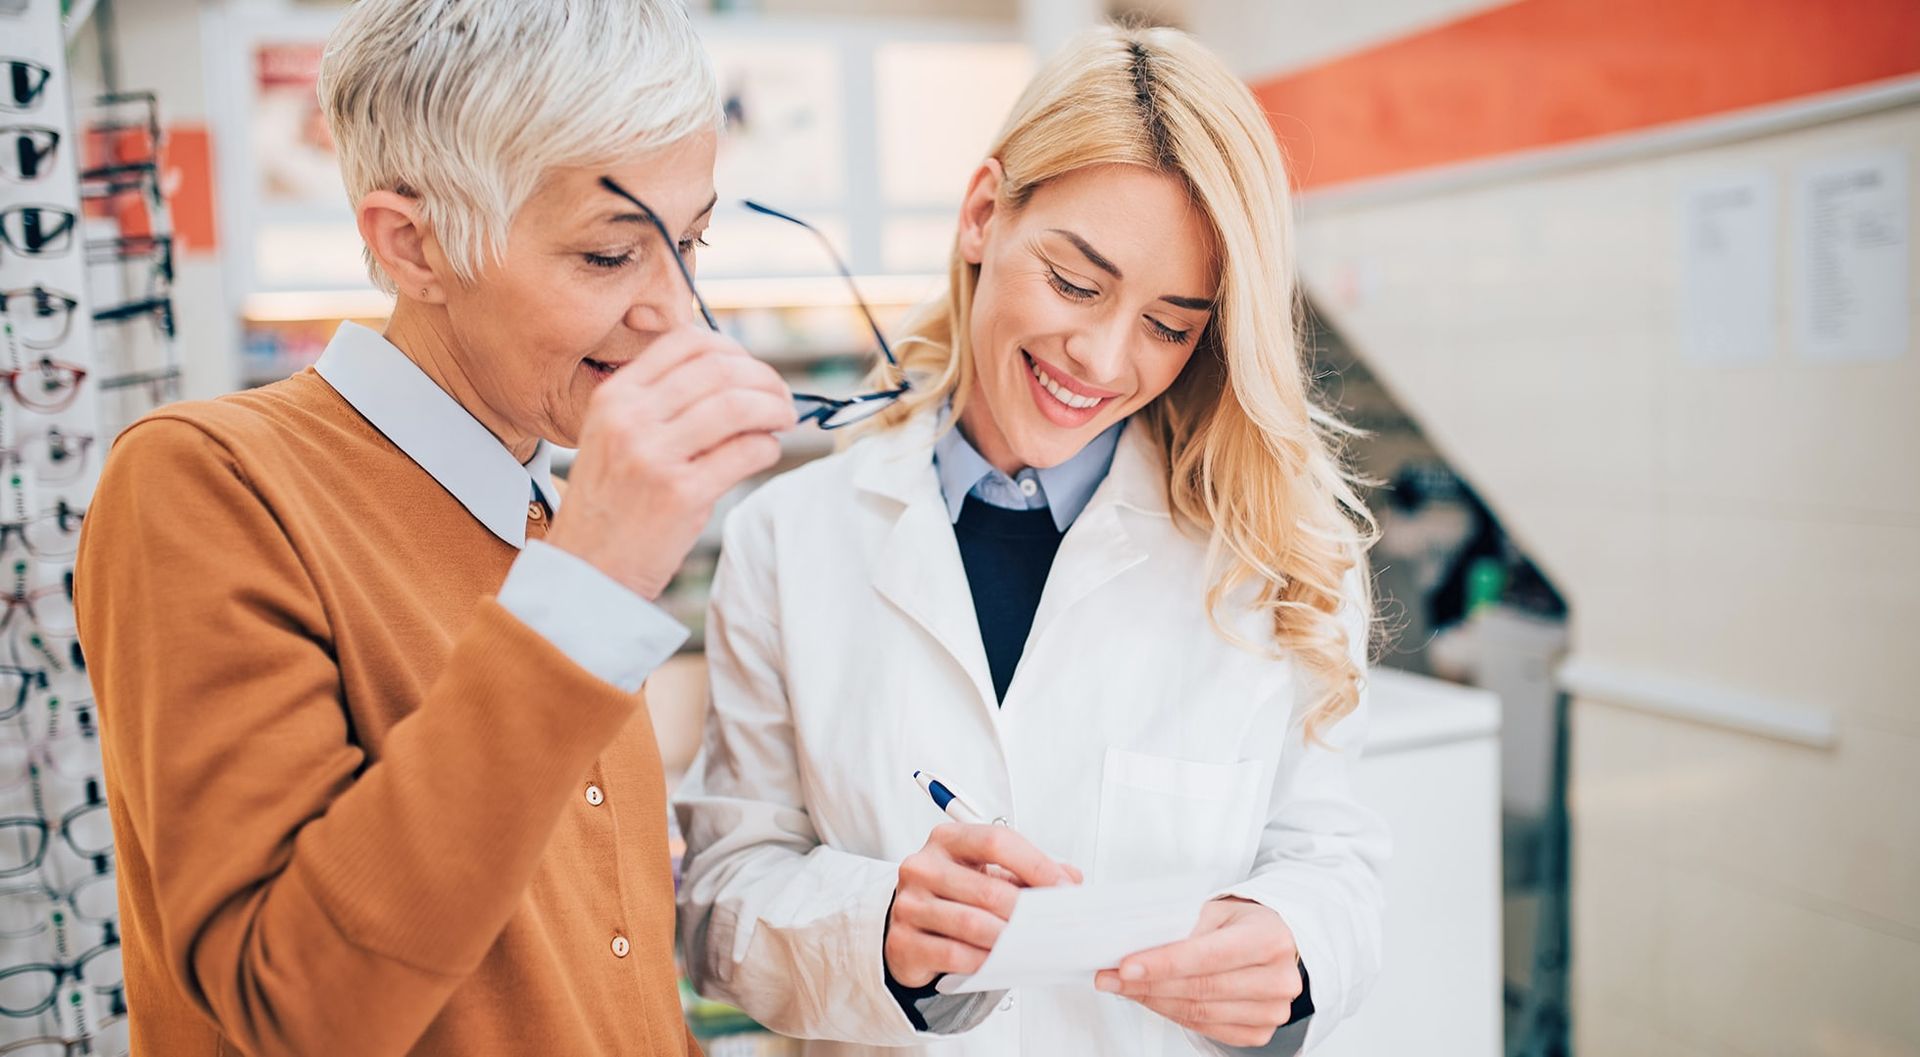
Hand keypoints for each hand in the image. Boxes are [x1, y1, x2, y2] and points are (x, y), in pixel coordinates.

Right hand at [547, 327, 795, 598]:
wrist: (587, 571)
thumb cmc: (612, 505)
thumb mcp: (615, 437)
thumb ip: (662, 404)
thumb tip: (737, 377)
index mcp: (614, 397)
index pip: (686, 343)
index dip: (733, 351)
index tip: (752, 371)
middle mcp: (630, 418)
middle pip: (719, 369)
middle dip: (764, 378)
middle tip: (781, 399)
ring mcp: (654, 456)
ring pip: (737, 405)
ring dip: (775, 408)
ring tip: (783, 421)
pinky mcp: (681, 494)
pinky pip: (745, 451)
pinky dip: (768, 446)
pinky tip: (766, 452)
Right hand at [884, 824, 1081, 988]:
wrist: (906, 924)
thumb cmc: (951, 894)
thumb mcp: (985, 872)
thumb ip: (1026, 872)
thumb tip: (1071, 878)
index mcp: (947, 840)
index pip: (996, 841)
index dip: (1035, 864)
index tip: (1063, 887)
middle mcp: (923, 866)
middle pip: (987, 888)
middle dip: (1027, 911)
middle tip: (1052, 925)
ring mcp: (909, 904)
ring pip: (972, 924)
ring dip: (1008, 938)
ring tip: (1031, 944)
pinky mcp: (903, 940)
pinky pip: (954, 954)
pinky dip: (984, 960)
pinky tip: (999, 961)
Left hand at [1095, 898, 1301, 1048]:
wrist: (1276, 942)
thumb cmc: (1244, 923)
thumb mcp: (1218, 909)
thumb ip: (1185, 925)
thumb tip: (1138, 945)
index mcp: (1270, 939)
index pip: (1208, 955)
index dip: (1164, 963)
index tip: (1126, 966)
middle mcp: (1278, 979)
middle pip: (1200, 989)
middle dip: (1148, 984)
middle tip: (1110, 978)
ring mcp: (1271, 1011)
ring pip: (1198, 1013)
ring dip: (1153, 1001)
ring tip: (1122, 988)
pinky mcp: (1259, 1032)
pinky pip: (1206, 1029)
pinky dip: (1172, 1014)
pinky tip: (1151, 1000)